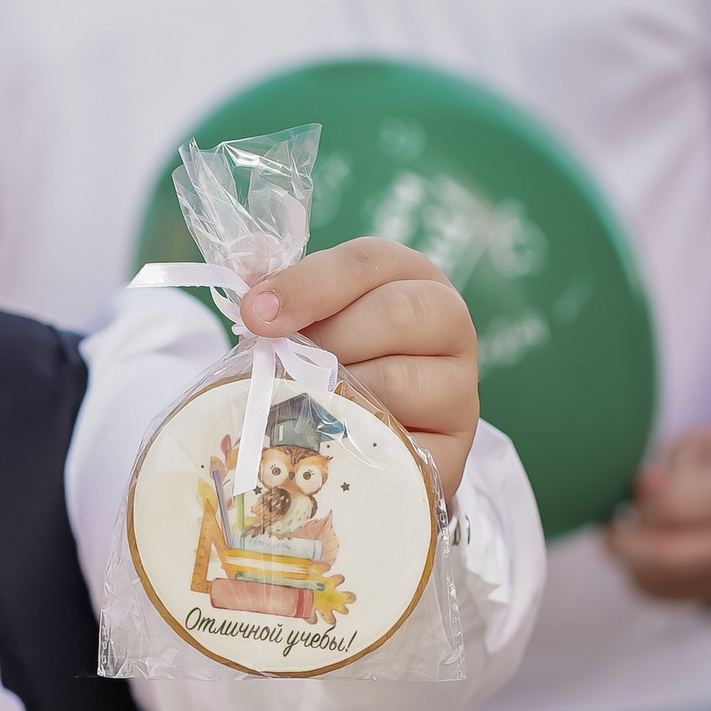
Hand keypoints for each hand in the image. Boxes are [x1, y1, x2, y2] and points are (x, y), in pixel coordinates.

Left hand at [245, 237, 477, 494]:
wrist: (362, 440)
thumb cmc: (327, 364)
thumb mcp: (306, 320)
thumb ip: (280, 300)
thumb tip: (251, 298)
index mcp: (410, 276)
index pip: (365, 262)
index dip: (305, 285)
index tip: (254, 313)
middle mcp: (448, 323)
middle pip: (396, 313)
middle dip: (326, 339)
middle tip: (285, 365)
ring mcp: (458, 387)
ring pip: (396, 380)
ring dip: (334, 393)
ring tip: (304, 404)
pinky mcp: (454, 447)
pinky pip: (401, 442)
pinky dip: (354, 440)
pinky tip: (326, 440)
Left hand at [606, 417, 710, 601]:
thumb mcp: (701, 443)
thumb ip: (669, 467)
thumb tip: (641, 488)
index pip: (670, 509)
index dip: (641, 500)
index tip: (636, 484)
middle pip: (664, 557)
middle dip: (622, 543)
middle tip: (609, 527)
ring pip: (660, 583)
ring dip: (628, 563)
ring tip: (626, 537)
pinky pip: (669, 595)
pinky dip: (643, 579)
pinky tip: (642, 556)